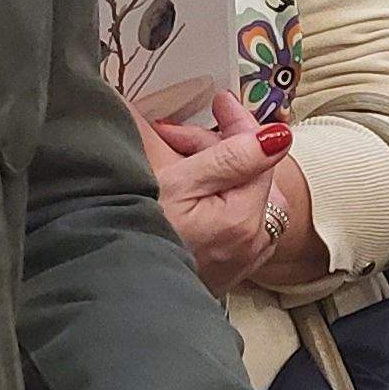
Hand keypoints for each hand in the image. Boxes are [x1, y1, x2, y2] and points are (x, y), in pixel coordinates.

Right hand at [139, 86, 290, 295]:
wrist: (111, 287)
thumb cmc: (133, 235)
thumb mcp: (175, 184)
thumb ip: (229, 158)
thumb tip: (277, 137)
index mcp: (244, 219)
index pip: (261, 153)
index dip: (238, 122)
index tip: (221, 102)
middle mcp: (253, 243)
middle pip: (252, 174)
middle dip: (219, 147)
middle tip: (174, 136)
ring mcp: (242, 260)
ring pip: (246, 197)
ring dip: (219, 173)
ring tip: (179, 162)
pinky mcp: (227, 271)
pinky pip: (237, 222)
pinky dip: (221, 201)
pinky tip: (189, 195)